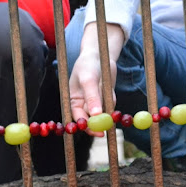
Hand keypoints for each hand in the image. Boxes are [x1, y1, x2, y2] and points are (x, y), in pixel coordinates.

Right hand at [69, 22, 123, 136]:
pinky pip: (110, 104)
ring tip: (103, 88)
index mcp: (73, 100)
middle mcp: (83, 103)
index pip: (79, 118)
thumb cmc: (88, 65)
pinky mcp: (105, 98)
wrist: (100, 54)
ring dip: (106, 108)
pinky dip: (112, 100)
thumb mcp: (88, 80)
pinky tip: (107, 87)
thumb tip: (96, 115)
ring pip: (103, 113)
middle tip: (108, 127)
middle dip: (100, 123)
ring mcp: (95, 101)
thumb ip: (92, 97)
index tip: (98, 132)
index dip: (87, 126)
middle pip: (91, 120)